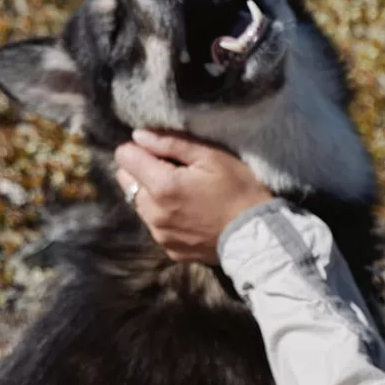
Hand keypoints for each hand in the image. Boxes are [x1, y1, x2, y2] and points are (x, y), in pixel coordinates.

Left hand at [113, 129, 271, 264]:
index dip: (141, 148)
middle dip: (141, 170)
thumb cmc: (240, 190)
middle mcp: (154, 213)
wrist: (259, 237)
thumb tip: (139, 135)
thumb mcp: (212, 157)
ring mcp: (161, 235)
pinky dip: (164, 216)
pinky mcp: (171, 249)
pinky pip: (155, 226)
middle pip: (125, 180)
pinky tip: (189, 214)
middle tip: (171, 170)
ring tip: (182, 194)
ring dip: (152, 195)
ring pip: (138, 204)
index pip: (124, 156)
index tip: (162, 152)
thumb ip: (171, 143)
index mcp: (162, 185)